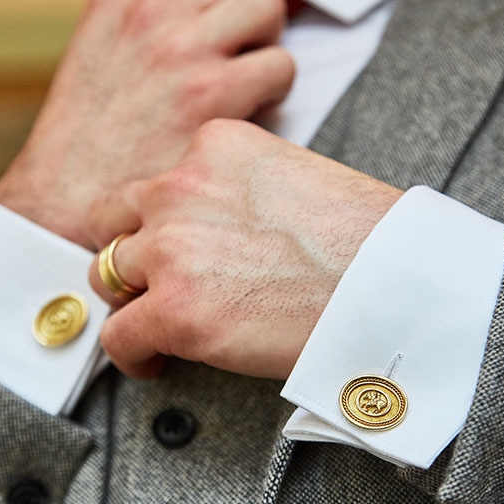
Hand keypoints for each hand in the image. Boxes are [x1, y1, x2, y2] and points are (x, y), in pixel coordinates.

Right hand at [0, 0, 293, 248]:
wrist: (61, 206)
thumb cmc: (86, 146)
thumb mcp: (100, 57)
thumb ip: (149, 28)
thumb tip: (211, 18)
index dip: (223, 8)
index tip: (218, 43)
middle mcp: (150, 11)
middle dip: (254, 15)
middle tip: (242, 58)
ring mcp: (181, 47)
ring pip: (269, 6)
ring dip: (267, 46)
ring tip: (246, 86)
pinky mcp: (210, 92)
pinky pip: (280, 65)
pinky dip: (274, 92)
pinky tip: (245, 119)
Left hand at [87, 120, 402, 379]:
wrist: (394, 284)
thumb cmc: (363, 236)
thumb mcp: (288, 175)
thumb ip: (233, 186)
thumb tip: (211, 229)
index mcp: (212, 143)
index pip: (157, 178)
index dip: (161, 219)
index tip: (180, 247)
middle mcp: (179, 184)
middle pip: (116, 218)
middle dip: (133, 250)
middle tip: (158, 281)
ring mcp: (171, 246)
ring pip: (108, 272)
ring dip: (132, 298)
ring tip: (160, 323)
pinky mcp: (176, 309)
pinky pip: (118, 335)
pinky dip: (132, 353)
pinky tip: (158, 360)